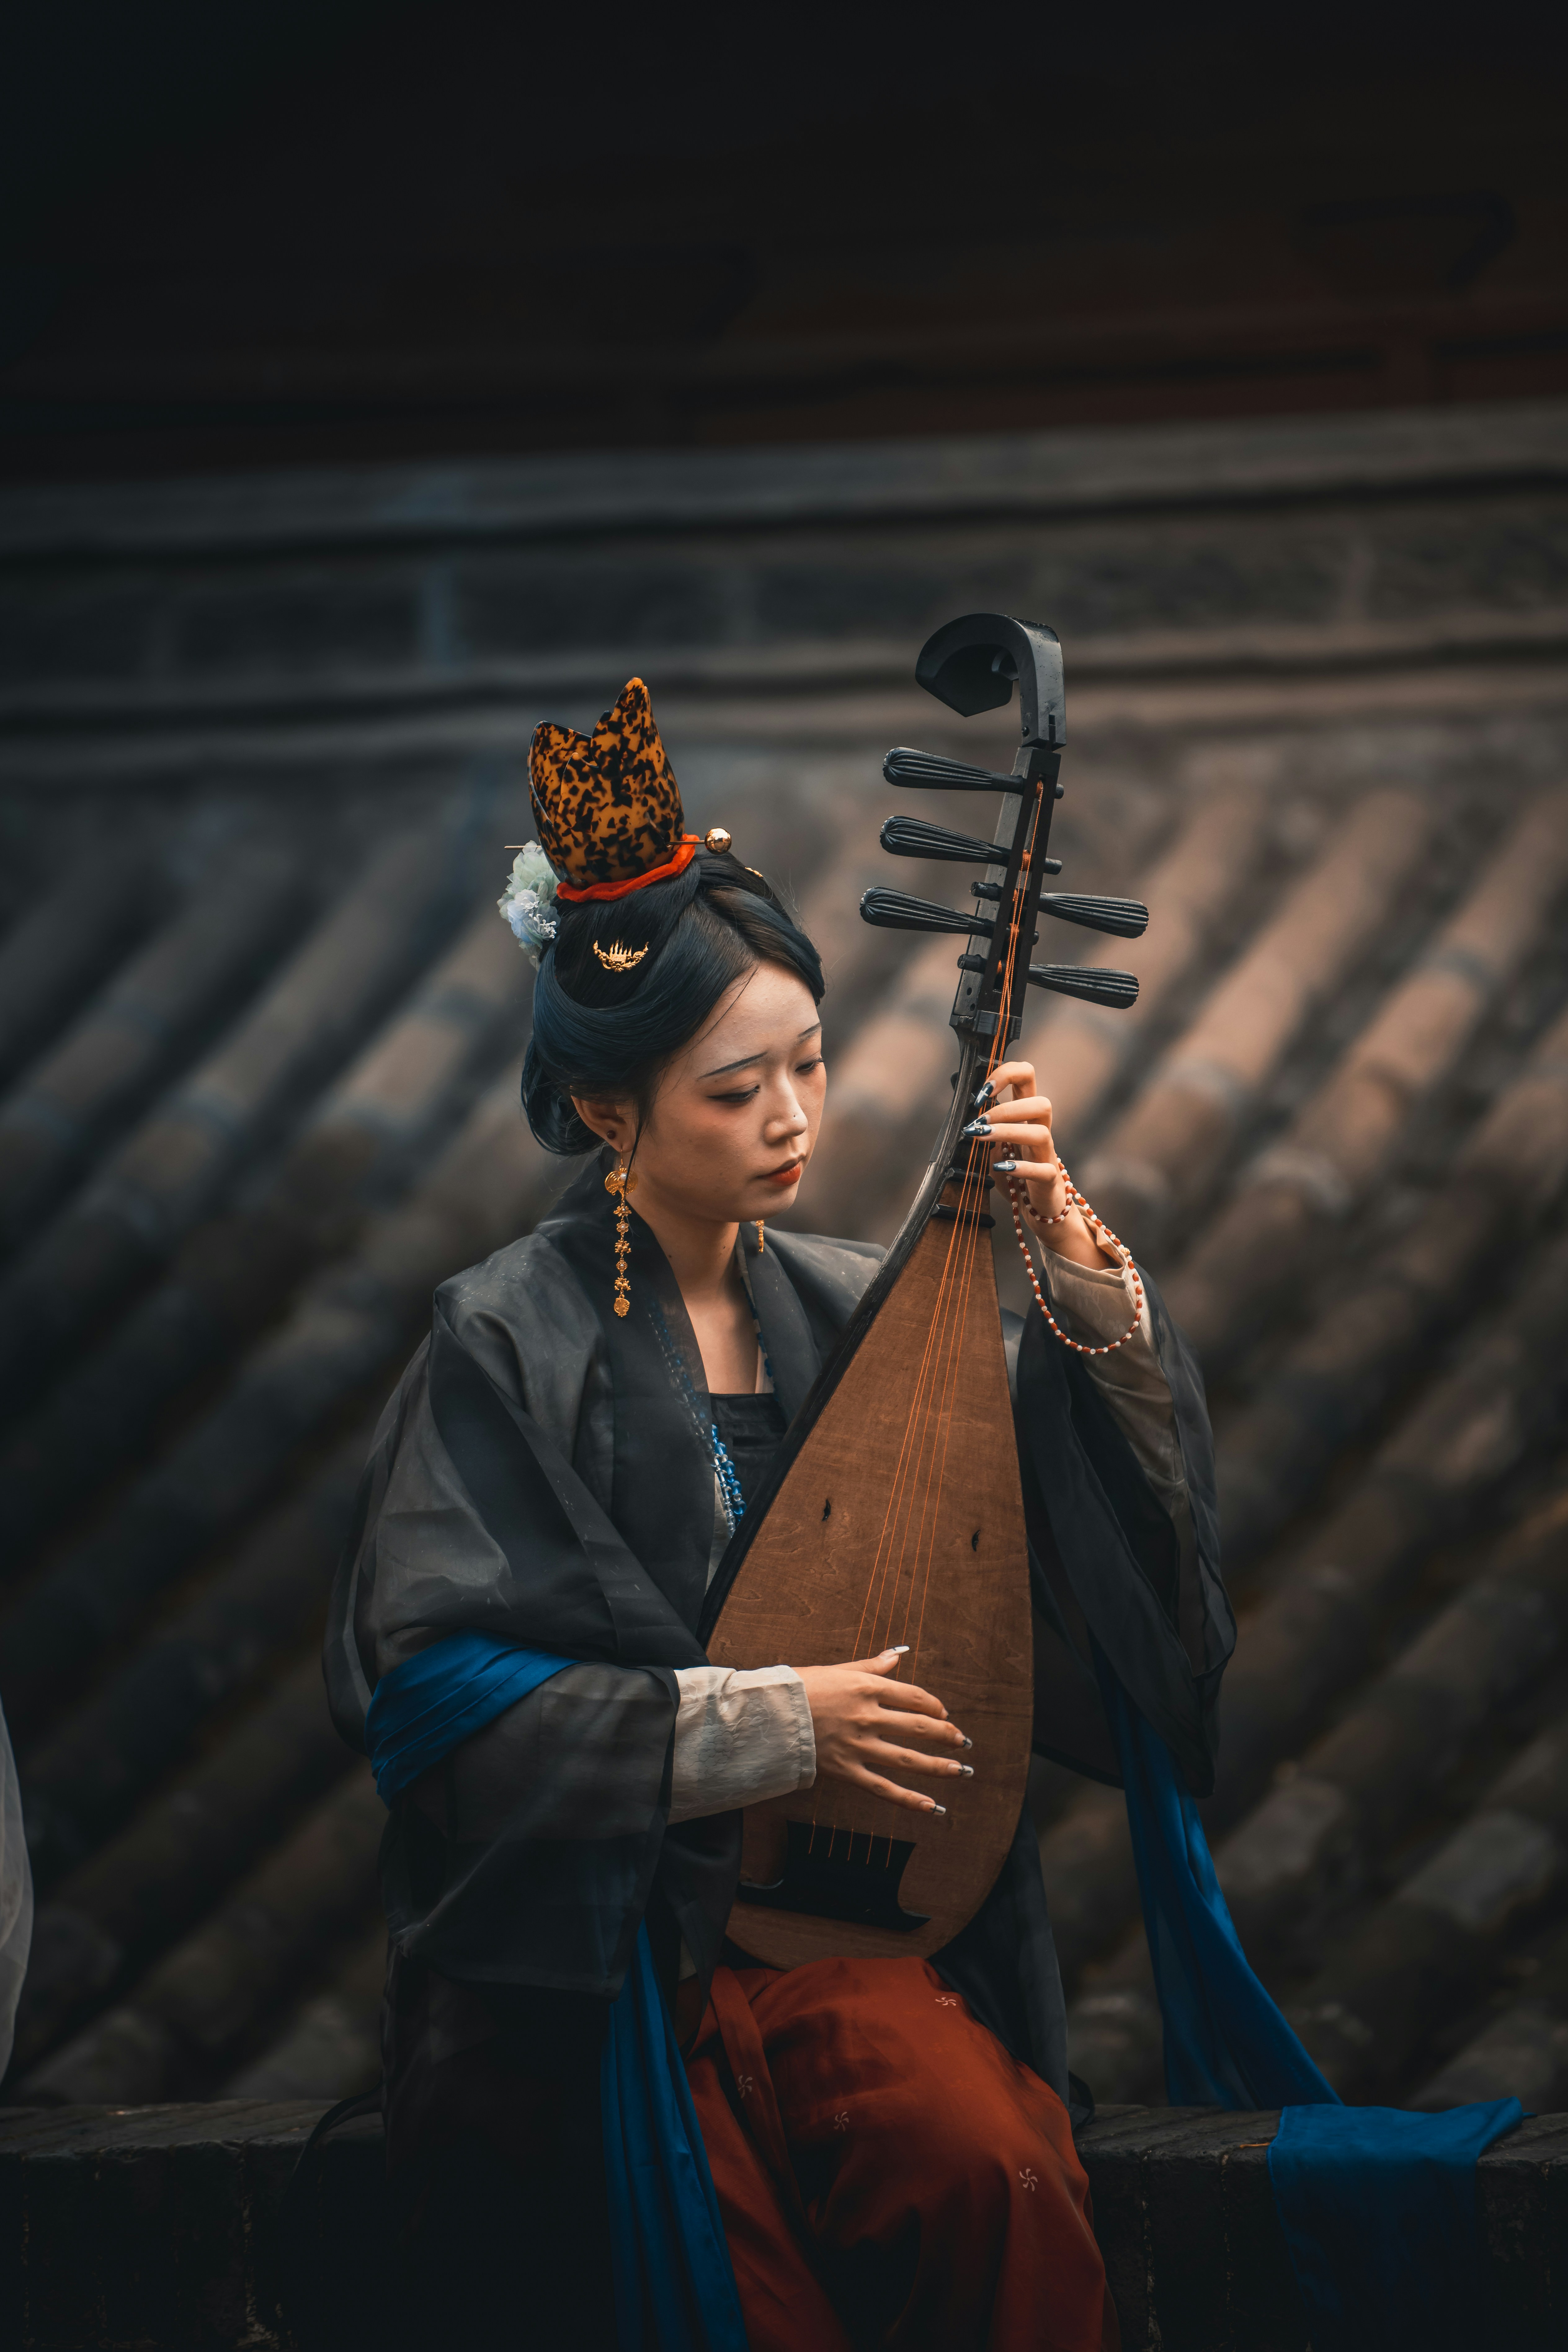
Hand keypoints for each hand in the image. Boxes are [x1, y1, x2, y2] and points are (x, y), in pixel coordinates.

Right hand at [794, 1649, 970, 1813]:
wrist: (766, 1715)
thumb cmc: (800, 1687)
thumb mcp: (837, 1669)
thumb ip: (871, 1665)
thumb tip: (898, 1655)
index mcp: (866, 1687)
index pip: (912, 1696)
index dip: (933, 1705)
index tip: (944, 1713)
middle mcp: (867, 1716)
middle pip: (917, 1726)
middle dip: (945, 1735)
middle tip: (963, 1741)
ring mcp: (857, 1746)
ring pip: (906, 1758)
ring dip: (938, 1766)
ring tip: (961, 1771)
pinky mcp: (845, 1770)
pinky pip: (882, 1788)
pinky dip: (908, 1799)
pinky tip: (931, 1807)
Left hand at [970, 1057, 1115, 1270]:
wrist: (1036, 1207)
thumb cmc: (1012, 1171)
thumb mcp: (992, 1142)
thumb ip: (982, 1121)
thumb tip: (956, 1090)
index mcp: (1026, 1115)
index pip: (1026, 1077)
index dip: (1006, 1074)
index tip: (980, 1092)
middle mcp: (1041, 1130)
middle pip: (1042, 1103)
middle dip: (1007, 1108)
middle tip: (978, 1123)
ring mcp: (1047, 1155)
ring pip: (1041, 1133)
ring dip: (1008, 1132)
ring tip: (980, 1138)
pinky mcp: (1050, 1180)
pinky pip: (1042, 1169)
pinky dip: (1020, 1167)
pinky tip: (999, 1168)